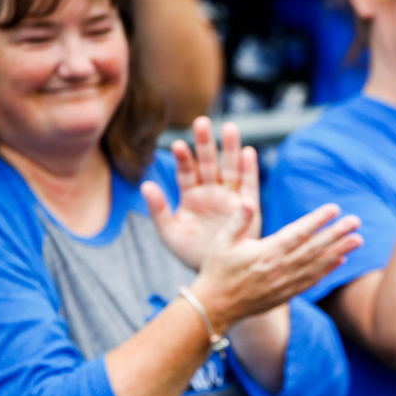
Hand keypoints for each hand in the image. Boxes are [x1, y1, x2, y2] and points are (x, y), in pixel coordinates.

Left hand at [142, 117, 260, 270]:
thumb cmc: (191, 253)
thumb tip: (146, 185)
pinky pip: (248, 186)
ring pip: (230, 169)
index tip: (178, 144)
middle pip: (208, 163)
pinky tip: (248, 153)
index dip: (183, 158)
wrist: (217, 273)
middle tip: (202, 121)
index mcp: (190, 196)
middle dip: (206, 143)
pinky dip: (249, 170)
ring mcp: (229, 199)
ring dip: (230, 149)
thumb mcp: (170, 232)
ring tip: (230, 128)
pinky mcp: (247, 208)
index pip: (186, 172)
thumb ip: (159, 209)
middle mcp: (210, 193)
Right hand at [190, 200, 362, 331]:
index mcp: (265, 253)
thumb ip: (238, 221)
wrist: (215, 307)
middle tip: (356, 221)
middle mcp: (280, 269)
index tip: (334, 208)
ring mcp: (285, 284)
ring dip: (339, 250)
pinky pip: (312, 281)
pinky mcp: (287, 295)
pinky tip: (342, 259)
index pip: (297, 233)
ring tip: (358, 239)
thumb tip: (248, 200)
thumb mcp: (221, 242)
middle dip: (337, 233)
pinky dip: (328, 269)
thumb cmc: (217, 270)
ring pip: (318, 265)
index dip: (317, 220)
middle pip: (314, 248)